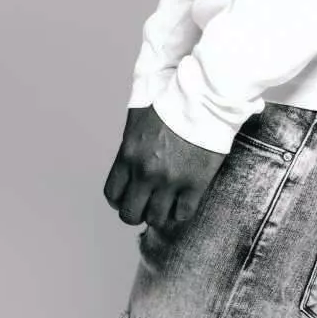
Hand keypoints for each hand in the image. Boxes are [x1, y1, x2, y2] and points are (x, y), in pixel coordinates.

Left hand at [103, 106, 227, 229]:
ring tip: (166, 204)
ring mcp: (170, 181)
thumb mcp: (138, 116)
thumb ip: (130, 143)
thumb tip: (128, 158)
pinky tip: (184, 201)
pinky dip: (182, 211)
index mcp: (128, 155)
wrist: (204, 99)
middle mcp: (145, 173)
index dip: (119, 200)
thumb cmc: (171, 101)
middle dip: (137, 212)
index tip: (129, 197)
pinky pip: (183, 213)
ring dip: (160, 213)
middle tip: (147, 204)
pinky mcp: (195, 184)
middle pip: (130, 214)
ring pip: (156, 219)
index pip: (113, 194)